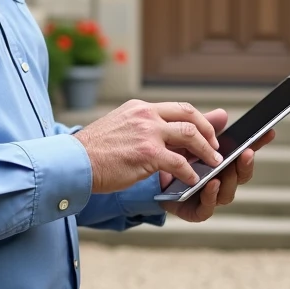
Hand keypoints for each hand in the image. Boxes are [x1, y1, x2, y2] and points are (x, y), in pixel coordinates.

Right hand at [73, 100, 222, 193]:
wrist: (74, 162)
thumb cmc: (94, 151)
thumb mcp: (121, 128)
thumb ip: (143, 128)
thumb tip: (162, 133)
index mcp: (139, 108)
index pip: (177, 107)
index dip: (197, 120)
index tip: (206, 132)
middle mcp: (145, 115)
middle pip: (189, 116)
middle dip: (208, 131)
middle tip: (215, 146)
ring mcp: (147, 132)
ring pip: (190, 135)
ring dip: (206, 150)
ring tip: (213, 163)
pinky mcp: (147, 153)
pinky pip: (179, 163)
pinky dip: (190, 173)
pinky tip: (192, 181)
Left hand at [158, 109, 275, 222]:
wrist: (148, 178)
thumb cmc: (172, 159)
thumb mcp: (186, 139)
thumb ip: (204, 128)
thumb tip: (222, 114)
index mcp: (222, 163)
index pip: (244, 153)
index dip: (258, 143)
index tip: (268, 131)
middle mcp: (220, 181)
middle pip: (240, 175)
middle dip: (245, 164)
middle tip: (247, 152)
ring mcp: (209, 197)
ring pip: (227, 192)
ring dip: (229, 180)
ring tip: (225, 169)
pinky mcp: (194, 211)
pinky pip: (206, 207)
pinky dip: (210, 196)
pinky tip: (211, 184)